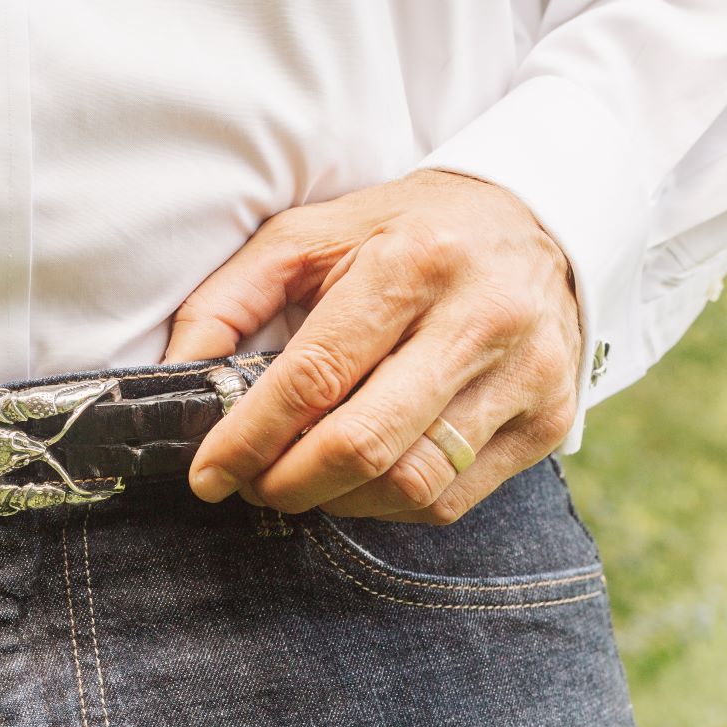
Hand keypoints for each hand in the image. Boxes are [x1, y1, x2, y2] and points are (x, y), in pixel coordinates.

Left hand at [165, 170, 581, 522]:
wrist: (539, 220)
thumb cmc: (405, 232)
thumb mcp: (312, 235)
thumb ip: (232, 299)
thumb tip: (178, 374)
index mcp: (414, 261)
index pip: (315, 375)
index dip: (251, 436)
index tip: (209, 473)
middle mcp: (479, 319)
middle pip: (365, 442)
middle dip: (289, 483)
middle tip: (254, 486)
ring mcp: (524, 376)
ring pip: (410, 484)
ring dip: (337, 500)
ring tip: (306, 479)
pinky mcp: (547, 422)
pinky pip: (449, 501)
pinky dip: (387, 506)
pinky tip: (363, 479)